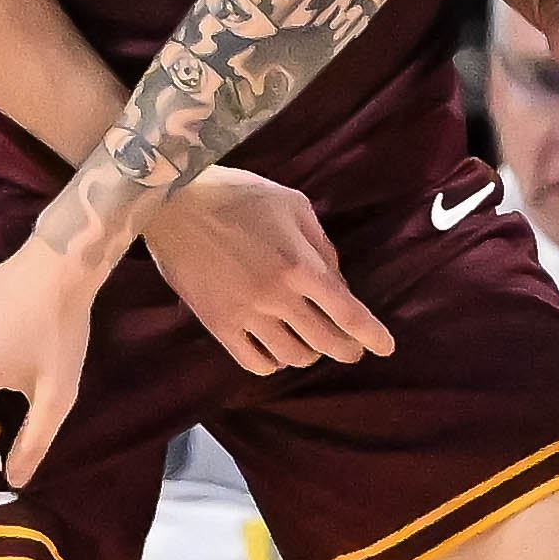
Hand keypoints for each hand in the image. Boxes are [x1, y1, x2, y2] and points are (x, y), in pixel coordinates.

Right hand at [140, 166, 396, 377]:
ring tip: (308, 341)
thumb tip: (339, 283)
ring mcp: (245, 314)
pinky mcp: (217, 324)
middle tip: (351, 348)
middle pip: (326, 342)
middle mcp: (276, 296)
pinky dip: (273, 362)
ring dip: (308, 353)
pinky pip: (255, 362)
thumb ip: (322, 246)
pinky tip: (275, 348)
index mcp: (299, 265)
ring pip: (293, 357)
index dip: (371, 335)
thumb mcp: (293, 205)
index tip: (385, 348)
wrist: (173, 204)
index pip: (347, 313)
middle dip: (346, 349)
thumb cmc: (237, 196)